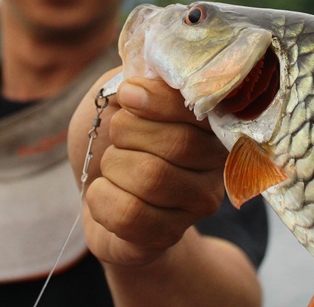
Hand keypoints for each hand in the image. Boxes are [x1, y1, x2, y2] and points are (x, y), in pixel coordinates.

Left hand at [68, 68, 228, 266]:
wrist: (97, 190)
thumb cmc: (113, 137)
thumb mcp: (120, 95)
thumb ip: (137, 76)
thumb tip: (144, 78)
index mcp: (209, 120)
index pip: (199, 108)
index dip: (158, 100)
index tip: (126, 95)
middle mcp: (216, 163)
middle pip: (177, 144)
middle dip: (128, 132)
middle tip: (116, 135)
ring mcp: (198, 203)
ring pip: (152, 179)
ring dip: (113, 166)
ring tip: (113, 166)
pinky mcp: (171, 235)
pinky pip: (129, 215)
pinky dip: (101, 199)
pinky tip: (105, 193)